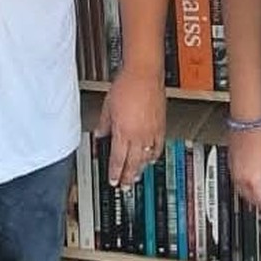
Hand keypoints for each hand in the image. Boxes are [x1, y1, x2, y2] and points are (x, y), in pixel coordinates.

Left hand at [96, 67, 164, 188]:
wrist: (144, 74)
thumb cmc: (126, 85)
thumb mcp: (108, 106)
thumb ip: (104, 124)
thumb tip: (100, 134)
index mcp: (123, 132)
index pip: (118, 159)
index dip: (114, 172)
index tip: (113, 179)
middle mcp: (138, 134)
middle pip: (133, 163)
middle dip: (127, 176)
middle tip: (124, 186)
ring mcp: (151, 131)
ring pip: (146, 157)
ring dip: (141, 168)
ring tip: (137, 176)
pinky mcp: (161, 125)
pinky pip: (158, 146)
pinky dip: (154, 155)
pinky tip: (152, 158)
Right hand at [229, 126, 260, 218]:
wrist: (247, 124)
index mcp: (253, 181)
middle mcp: (241, 180)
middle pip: (250, 200)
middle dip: (260, 205)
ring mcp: (234, 172)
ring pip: (242, 192)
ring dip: (251, 196)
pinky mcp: (231, 165)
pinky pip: (237, 182)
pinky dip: (244, 186)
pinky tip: (251, 182)